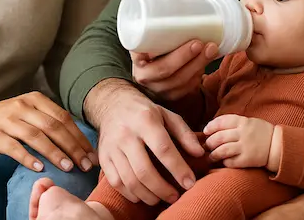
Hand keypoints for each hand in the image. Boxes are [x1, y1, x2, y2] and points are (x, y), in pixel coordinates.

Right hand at [0, 92, 96, 172]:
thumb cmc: (8, 119)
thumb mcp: (29, 112)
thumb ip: (50, 120)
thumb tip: (79, 141)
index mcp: (35, 99)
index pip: (63, 117)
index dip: (79, 136)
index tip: (90, 154)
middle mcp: (23, 107)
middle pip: (53, 127)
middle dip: (72, 147)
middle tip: (84, 164)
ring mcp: (8, 121)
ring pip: (36, 137)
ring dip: (55, 153)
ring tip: (68, 167)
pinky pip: (15, 148)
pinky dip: (29, 158)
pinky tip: (40, 168)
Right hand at [85, 78, 204, 204]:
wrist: (113, 105)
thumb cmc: (145, 113)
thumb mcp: (167, 115)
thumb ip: (185, 134)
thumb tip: (200, 153)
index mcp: (145, 120)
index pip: (163, 149)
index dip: (178, 169)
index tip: (190, 183)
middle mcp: (126, 134)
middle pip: (144, 171)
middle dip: (162, 189)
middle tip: (175, 197)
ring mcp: (112, 147)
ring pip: (129, 180)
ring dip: (148, 195)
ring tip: (160, 198)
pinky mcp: (103, 158)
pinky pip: (116, 183)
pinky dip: (131, 194)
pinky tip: (143, 195)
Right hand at [130, 0, 219, 100]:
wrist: (155, 64)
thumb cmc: (156, 40)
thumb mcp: (154, 24)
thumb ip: (162, 3)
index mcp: (136, 56)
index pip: (138, 56)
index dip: (151, 50)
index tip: (171, 36)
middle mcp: (144, 74)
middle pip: (164, 70)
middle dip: (184, 57)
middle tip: (199, 41)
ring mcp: (159, 88)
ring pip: (179, 81)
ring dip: (197, 65)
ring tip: (211, 48)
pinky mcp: (173, 95)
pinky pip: (187, 89)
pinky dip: (198, 75)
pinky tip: (207, 63)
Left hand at [204, 114, 274, 168]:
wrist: (278, 146)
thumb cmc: (262, 133)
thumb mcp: (250, 122)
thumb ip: (235, 123)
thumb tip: (214, 127)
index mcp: (243, 122)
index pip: (221, 122)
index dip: (211, 127)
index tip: (206, 131)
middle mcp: (243, 133)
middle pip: (219, 137)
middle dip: (210, 142)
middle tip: (207, 146)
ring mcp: (245, 147)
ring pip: (222, 150)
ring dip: (213, 154)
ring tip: (211, 156)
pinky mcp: (247, 160)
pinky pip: (230, 162)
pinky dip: (224, 162)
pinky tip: (223, 161)